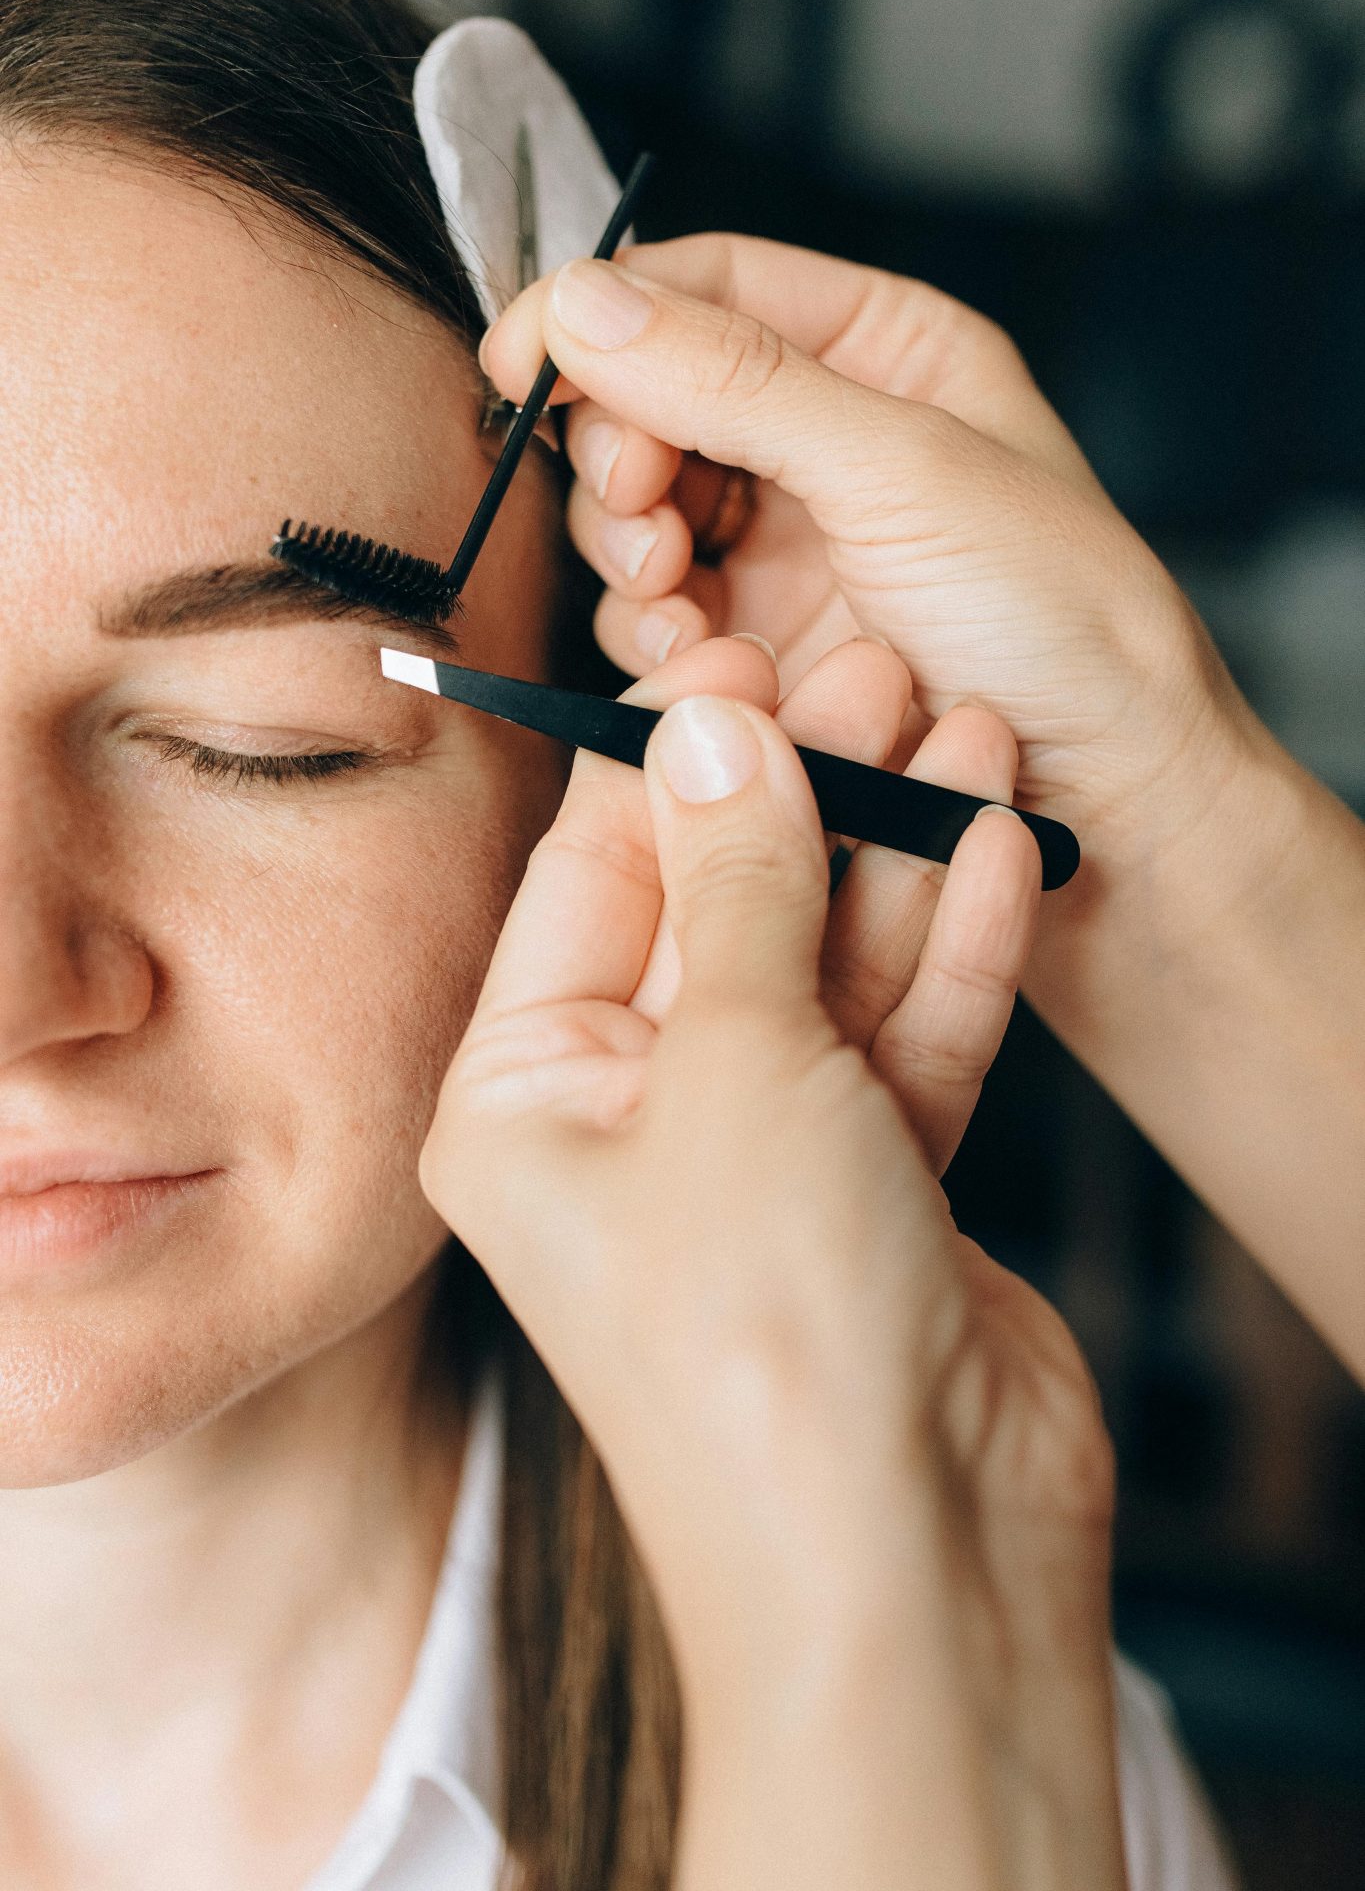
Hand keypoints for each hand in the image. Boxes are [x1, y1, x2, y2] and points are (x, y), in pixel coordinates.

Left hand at [420, 636, 1124, 1890]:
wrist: (910, 1564)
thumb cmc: (762, 1339)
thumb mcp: (732, 1066)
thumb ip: (734, 888)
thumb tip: (713, 726)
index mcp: (522, 1100)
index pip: (587, 880)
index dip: (668, 758)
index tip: (743, 653)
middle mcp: (629, 1128)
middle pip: (718, 912)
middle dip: (799, 795)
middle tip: (877, 670)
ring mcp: (759, 1163)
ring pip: (826, 968)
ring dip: (894, 854)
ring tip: (959, 726)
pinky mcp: (873, 1195)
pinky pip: (908, 1042)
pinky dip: (953, 951)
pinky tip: (996, 845)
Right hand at [480, 233, 1258, 868]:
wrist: (1108, 801)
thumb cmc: (1064, 619)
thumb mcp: (904, 470)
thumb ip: (739, 384)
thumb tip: (585, 304)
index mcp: (880, 351)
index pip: (703, 286)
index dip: (602, 313)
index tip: (520, 360)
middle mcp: (824, 437)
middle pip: (646, 397)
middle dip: (623, 452)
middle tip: (642, 506)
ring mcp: (786, 546)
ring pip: (634, 512)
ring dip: (629, 550)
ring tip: (679, 599)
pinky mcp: (763, 645)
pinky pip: (654, 615)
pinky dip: (652, 634)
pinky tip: (700, 661)